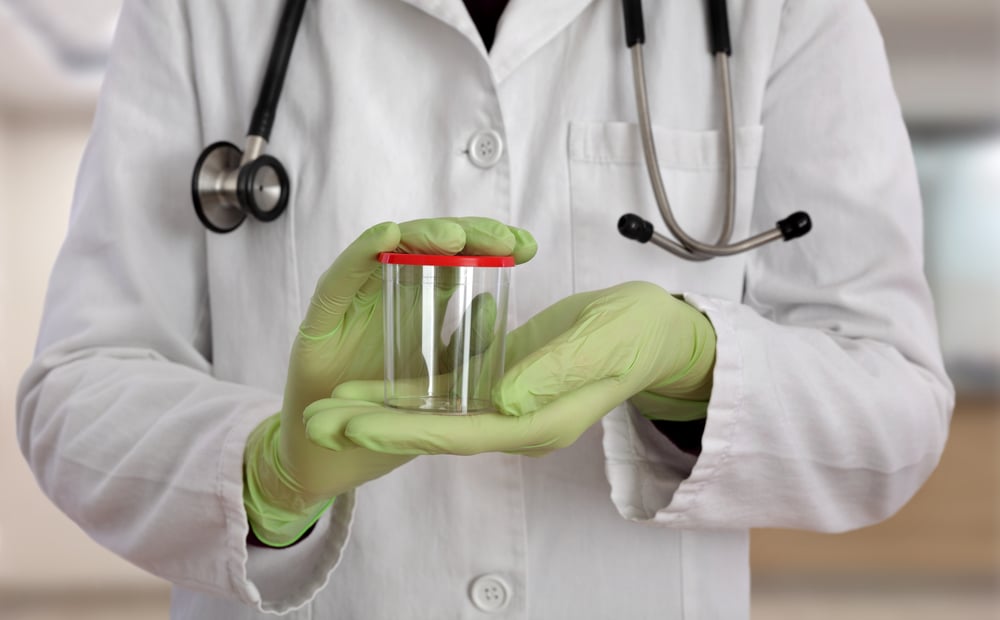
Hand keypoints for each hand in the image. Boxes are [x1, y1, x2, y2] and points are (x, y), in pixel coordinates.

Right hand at [244, 218, 536, 545]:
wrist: (330, 455)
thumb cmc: (384, 411)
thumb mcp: (443, 379)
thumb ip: (467, 345)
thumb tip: (492, 301)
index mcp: (420, 303)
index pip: (459, 259)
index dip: (491, 246)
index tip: (527, 248)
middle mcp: (388, 292)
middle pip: (429, 246)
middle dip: (468, 235)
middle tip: (502, 240)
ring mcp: (354, 302)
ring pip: (388, 252)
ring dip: (421, 237)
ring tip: (454, 237)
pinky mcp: (321, 320)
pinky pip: (339, 280)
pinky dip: (361, 254)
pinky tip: (387, 237)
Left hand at [329, 281, 715, 457]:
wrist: (654, 329)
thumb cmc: (636, 333)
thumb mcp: (601, 343)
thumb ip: (551, 373)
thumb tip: (502, 403)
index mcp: (539, 423)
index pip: (459, 433)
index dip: (402, 430)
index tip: (351, 427)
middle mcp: (517, 422)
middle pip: (433, 431)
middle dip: (373, 428)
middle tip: (314, 424)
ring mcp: (509, 406)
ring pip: (432, 415)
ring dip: (380, 413)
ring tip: (326, 409)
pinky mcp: (504, 384)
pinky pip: (449, 392)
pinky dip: (410, 390)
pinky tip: (373, 386)